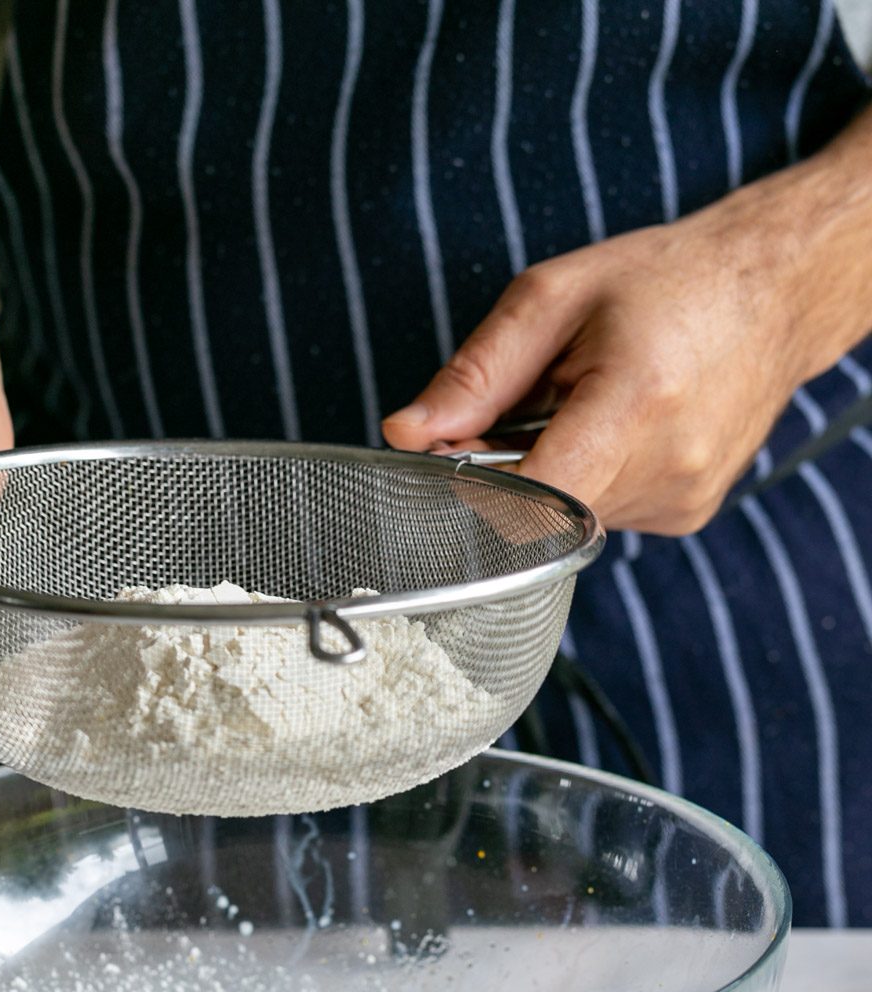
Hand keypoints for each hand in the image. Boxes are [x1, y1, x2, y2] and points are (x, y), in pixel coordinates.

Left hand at [382, 182, 830, 534]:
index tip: (450, 457)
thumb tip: (405, 433)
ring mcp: (682, 500)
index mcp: (634, 403)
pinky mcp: (686, 515)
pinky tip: (616, 430)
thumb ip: (474, 374)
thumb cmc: (666, 281)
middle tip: (523, 407)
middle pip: (539, 513)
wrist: (778, 290)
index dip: (473, 490)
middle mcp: (667, 466)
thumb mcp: (553, 298)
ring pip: (568, 518)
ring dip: (553, 473)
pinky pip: (604, 515)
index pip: (530, 500)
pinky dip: (591, 480)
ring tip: (584, 407)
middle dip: (508, 471)